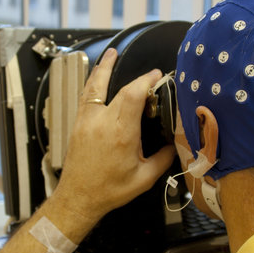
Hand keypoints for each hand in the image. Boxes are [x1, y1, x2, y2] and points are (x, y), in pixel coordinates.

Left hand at [53, 48, 175, 220]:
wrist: (78, 198)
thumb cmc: (109, 191)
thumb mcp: (144, 179)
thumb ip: (163, 159)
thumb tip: (175, 144)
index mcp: (120, 133)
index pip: (133, 95)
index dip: (146, 80)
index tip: (157, 76)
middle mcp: (101, 122)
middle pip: (118, 88)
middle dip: (135, 78)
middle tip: (149, 75)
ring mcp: (86, 121)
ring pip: (94, 87)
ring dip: (104, 68)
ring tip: (112, 54)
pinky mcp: (78, 125)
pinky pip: (85, 96)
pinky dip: (92, 82)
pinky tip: (96, 76)